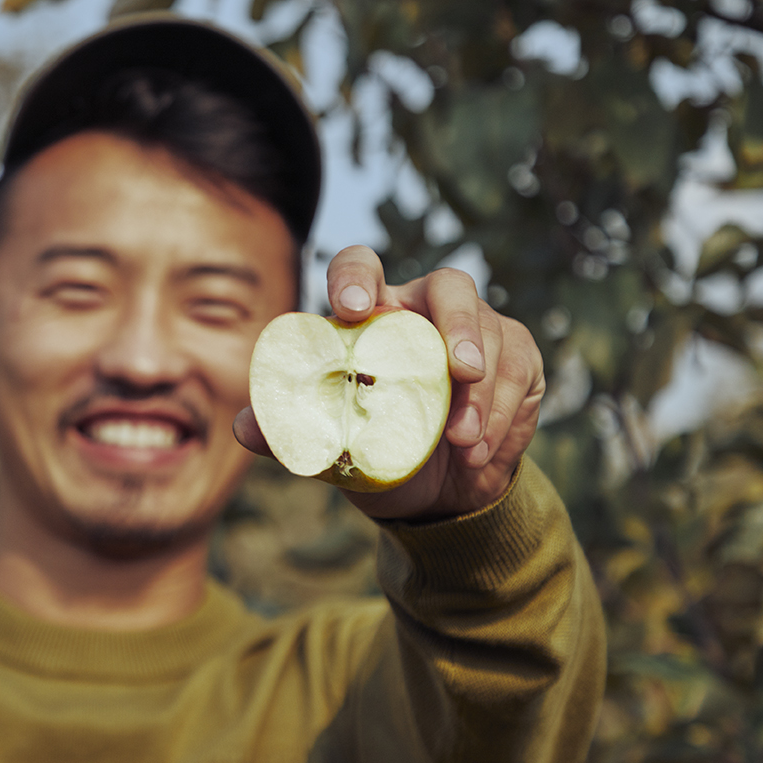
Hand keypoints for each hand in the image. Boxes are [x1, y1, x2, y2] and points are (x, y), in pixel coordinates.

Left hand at [234, 245, 544, 520]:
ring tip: (460, 440)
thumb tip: (245, 427)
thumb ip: (291, 434)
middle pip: (449, 285)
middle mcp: (423, 309)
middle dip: (457, 324)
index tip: (353, 310)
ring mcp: (476, 328)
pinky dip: (499, 412)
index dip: (355, 278)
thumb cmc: (378, 452)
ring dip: (480, 390)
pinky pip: (517, 368)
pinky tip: (479, 448)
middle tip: (458, 370)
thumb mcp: (332, 448)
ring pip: (490, 332)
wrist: (440, 495)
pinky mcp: (517, 357)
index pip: (360, 266)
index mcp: (371, 315)